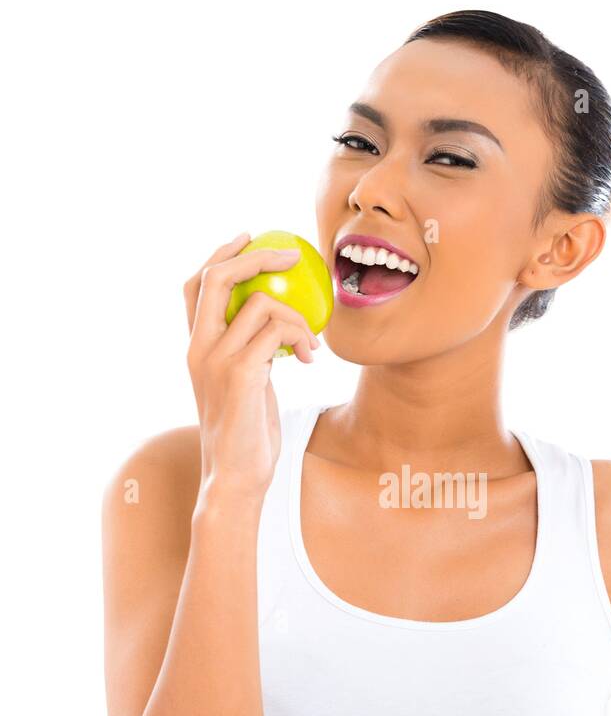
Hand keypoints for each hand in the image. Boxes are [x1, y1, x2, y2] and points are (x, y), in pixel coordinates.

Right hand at [184, 231, 320, 504]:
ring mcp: (217, 360)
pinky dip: (301, 338)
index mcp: (195, 348)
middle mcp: (198, 348)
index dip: (220, 254)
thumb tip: (278, 325)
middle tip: (292, 256)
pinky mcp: (241, 374)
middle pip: (218, 277)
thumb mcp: (246, 385)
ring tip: (310, 348)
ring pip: (262, 304)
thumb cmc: (247, 437)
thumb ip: (251, 353)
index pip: (195, 285)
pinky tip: (310, 359)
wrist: (235, 478)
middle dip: (256, 256)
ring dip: (298, 318)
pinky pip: (277, 331)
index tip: (249, 237)